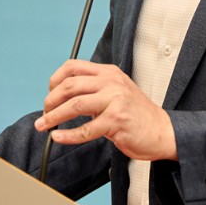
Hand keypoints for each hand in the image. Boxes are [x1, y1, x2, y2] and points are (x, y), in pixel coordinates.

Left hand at [34, 59, 176, 161]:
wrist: (163, 131)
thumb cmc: (136, 115)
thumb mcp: (116, 92)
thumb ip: (94, 90)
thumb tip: (63, 98)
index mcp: (109, 73)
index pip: (73, 67)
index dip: (55, 80)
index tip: (49, 95)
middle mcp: (111, 82)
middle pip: (70, 85)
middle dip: (50, 101)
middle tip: (44, 114)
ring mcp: (115, 100)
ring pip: (74, 105)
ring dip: (53, 117)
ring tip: (43, 126)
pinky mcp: (116, 121)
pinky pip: (86, 129)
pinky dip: (68, 135)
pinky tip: (57, 137)